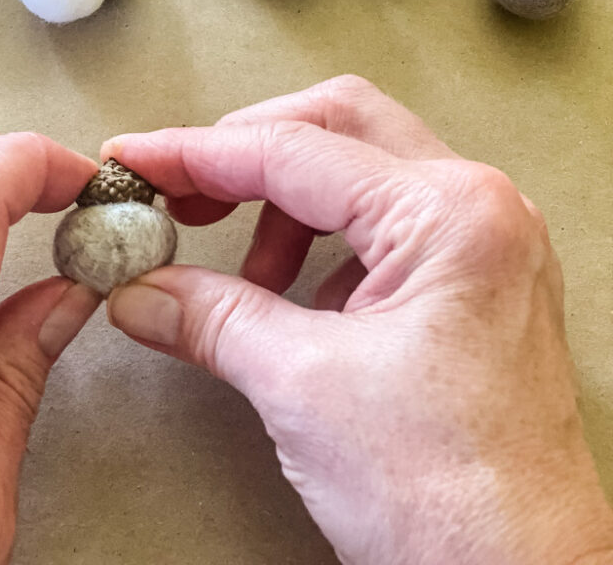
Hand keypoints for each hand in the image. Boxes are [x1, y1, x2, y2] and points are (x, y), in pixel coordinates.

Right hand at [104, 76, 612, 564]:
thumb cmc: (453, 496)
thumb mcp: (303, 388)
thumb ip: (211, 318)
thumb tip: (144, 288)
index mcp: (448, 215)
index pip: (294, 150)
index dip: (198, 152)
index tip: (141, 159)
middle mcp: (478, 209)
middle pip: (338, 126)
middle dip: (248, 153)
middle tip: (182, 190)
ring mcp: (484, 243)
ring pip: (362, 169)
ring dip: (286, 206)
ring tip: (246, 276)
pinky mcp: (475, 281)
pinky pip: (385, 224)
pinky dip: (324, 243)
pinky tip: (297, 299)